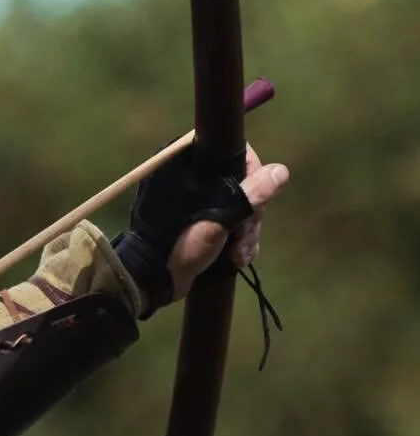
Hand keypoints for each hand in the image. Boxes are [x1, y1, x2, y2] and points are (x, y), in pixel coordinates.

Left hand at [167, 144, 289, 298]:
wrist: (155, 281)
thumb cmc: (180, 243)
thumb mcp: (219, 219)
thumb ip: (250, 195)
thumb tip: (280, 172)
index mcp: (189, 166)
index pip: (235, 154)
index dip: (253, 175)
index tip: (255, 201)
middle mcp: (194, 180)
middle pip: (244, 185)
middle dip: (249, 216)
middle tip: (240, 237)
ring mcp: (199, 204)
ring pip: (241, 208)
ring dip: (246, 235)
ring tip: (237, 255)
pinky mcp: (203, 224)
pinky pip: (232, 225)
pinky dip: (238, 243)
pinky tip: (236, 259)